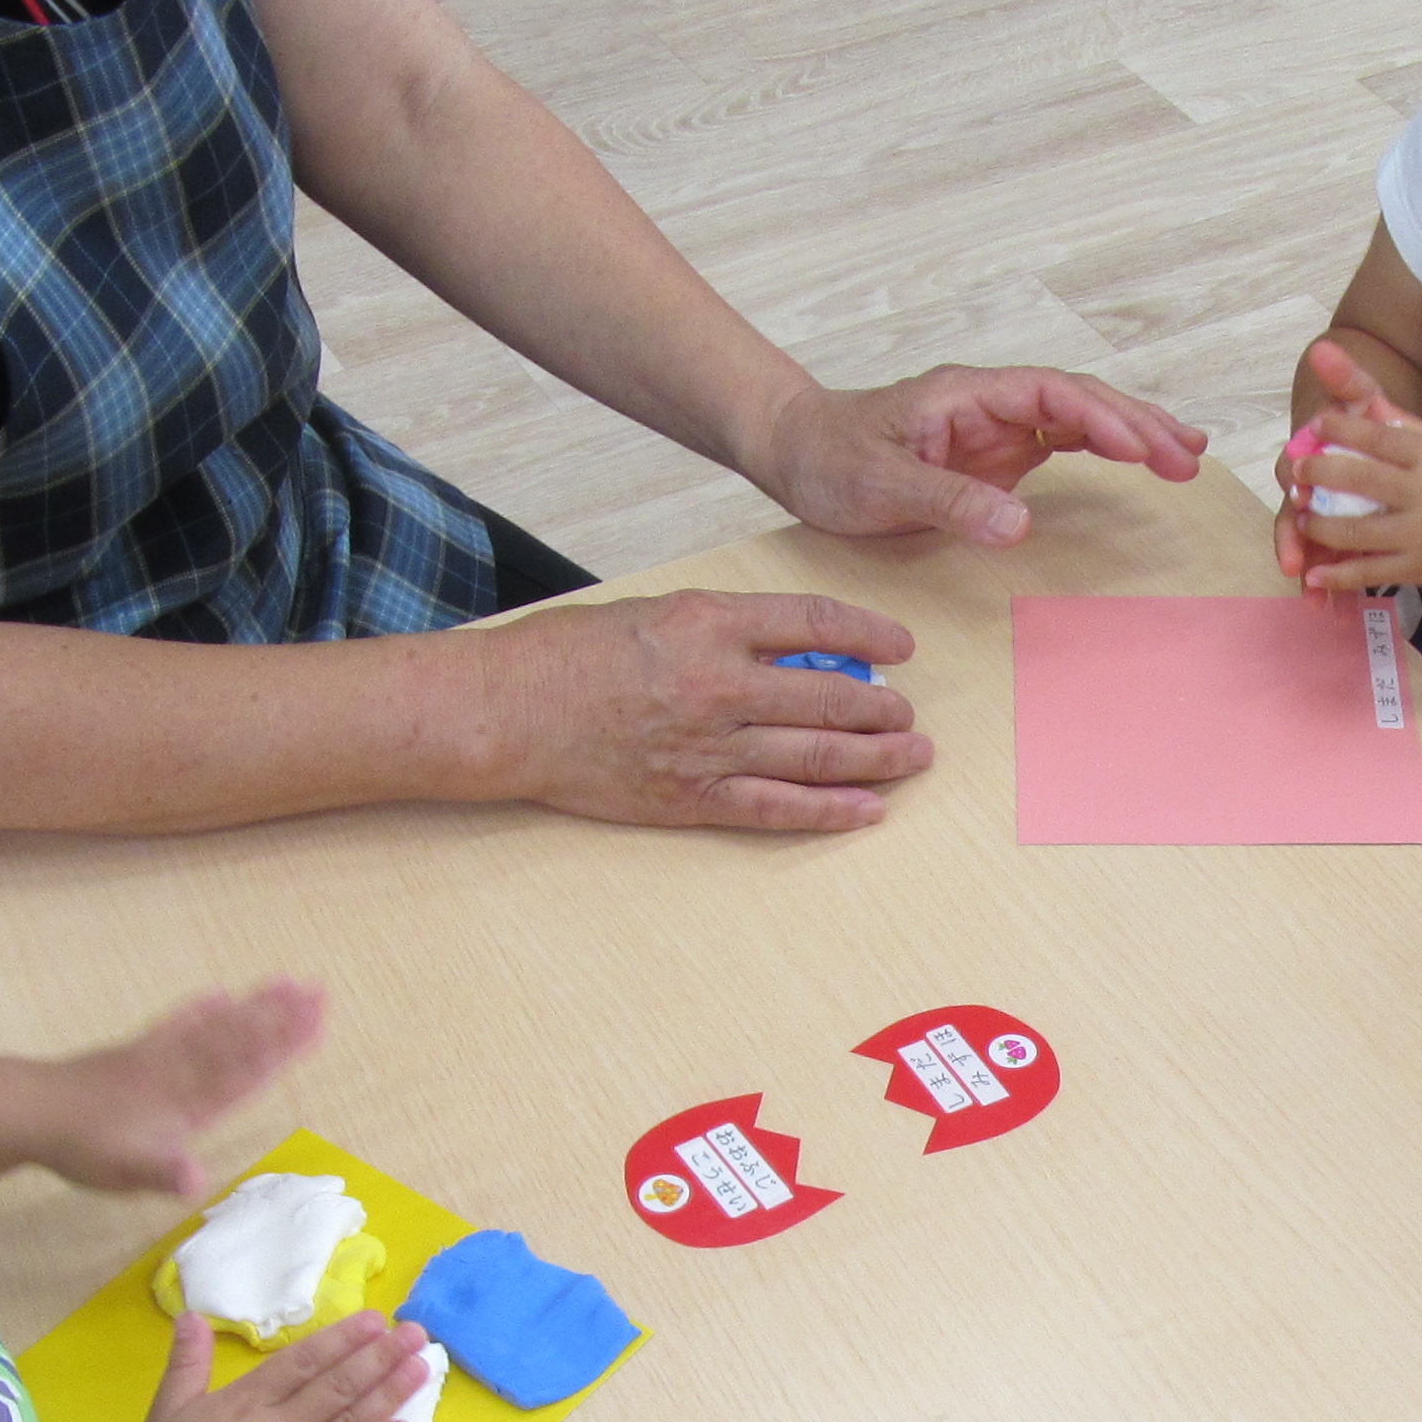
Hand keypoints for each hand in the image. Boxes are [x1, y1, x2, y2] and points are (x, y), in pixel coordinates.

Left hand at [25, 981, 326, 1201]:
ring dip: (252, 1006)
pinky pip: (175, 1025)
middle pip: (239, 1041)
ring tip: (285, 982)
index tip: (317, 1022)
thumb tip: (197, 1182)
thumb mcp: (126, 1171)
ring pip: (215, 1028)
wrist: (30, 1113)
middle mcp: (180, 1072)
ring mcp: (158, 1058)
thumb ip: (164, 1173)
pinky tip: (218, 994)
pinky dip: (199, 1010)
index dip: (283, 1047)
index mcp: (187, 1102)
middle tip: (319, 991)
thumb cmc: (83, 1148)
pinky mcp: (136, 1052)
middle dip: (281, 1019)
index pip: (245, 1070)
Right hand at [126, 1312, 425, 1421]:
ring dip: (390, 1395)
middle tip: (414, 1334)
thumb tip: (193, 1316)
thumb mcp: (164, 1415)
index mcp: (244, 1406)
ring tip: (420, 1369)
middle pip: (337, 1388)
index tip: (376, 1321)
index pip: (303, 1363)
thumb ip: (186, 1365)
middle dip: (379, 1357)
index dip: (342, 1339)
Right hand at [474, 588, 933, 832]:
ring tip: (911, 754)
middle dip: (882, 706)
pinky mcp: (691, 797)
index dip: (871, 633)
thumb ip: (728, 628)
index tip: (900, 646)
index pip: (817, 622)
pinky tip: (869, 808)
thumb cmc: (572, 656)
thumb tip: (800, 651)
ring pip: (817, 754)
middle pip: (831, 694)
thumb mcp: (657, 612)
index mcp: (709, 622)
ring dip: (877, 756)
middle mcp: (718, 683)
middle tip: (908, 712)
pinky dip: (830, 810)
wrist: (510, 712)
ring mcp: (708, 746)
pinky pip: (777, 807)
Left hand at [753, 369, 1207, 550]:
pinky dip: (1104, 449)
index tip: (1142, 449)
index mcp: (967, 395)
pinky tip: (1139, 462)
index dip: (1102, 418)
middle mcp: (990, 402)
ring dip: (1133, 434)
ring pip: (1079, 418)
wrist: (795, 450)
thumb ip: (950, 501)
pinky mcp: (995, 452)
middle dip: (1138, 423)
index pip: (1052, 395)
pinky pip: (1062, 442)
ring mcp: (996, 426)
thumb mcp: (880, 484)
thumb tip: (1020, 523)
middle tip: (1189, 456)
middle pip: (1080, 400)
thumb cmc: (829, 458)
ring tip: (1186, 457)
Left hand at [1281, 339, 1421, 595]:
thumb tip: (1362, 400)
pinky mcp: (1418, 569)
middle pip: (1360, 479)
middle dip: (1320, 473)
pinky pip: (1370, 572)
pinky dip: (1338, 576)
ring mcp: (1421, 535)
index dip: (1340, 429)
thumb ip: (1404, 426)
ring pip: (1357, 530)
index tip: (1315, 425)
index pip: (1378, 436)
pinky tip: (1313, 575)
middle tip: (1296, 471)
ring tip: (1301, 517)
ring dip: (1320, 525)